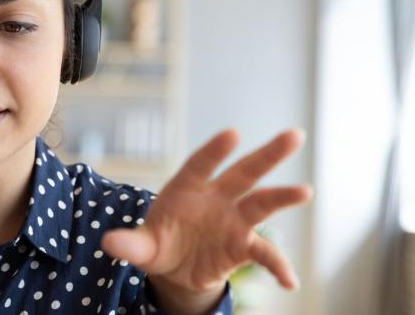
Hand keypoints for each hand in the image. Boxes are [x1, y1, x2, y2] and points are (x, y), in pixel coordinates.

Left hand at [101, 128, 312, 313]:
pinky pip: (265, 254)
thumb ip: (129, 245)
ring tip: (305, 191)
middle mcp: (216, 198)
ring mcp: (233, 220)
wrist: (174, 268)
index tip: (232, 134)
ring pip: (262, 204)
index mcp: (187, 188)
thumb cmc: (157, 243)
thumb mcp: (141, 247)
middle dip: (268, 155)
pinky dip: (278, 266)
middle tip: (295, 135)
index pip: (201, 164)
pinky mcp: (243, 245)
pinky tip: (290, 281)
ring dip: (283, 197)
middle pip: (244, 172)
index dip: (215, 150)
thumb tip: (109, 244)